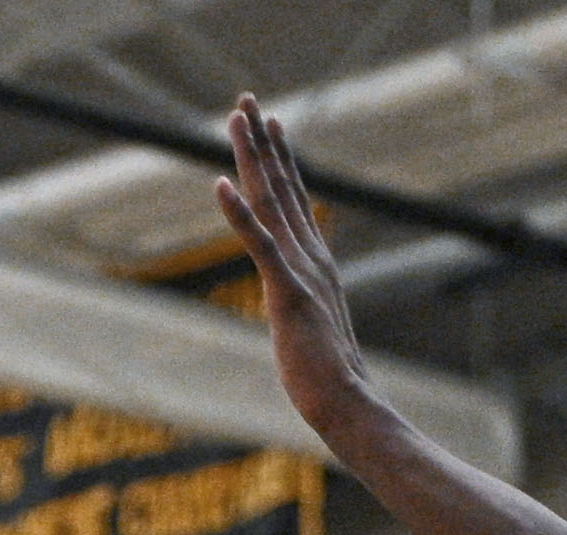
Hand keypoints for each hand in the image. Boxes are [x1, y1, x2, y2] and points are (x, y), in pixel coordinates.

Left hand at [216, 96, 373, 446]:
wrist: (348, 401)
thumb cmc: (329, 378)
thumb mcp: (313, 331)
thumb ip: (305, 310)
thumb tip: (300, 312)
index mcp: (315, 263)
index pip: (295, 202)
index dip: (281, 161)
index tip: (271, 124)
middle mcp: (310, 256)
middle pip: (281, 187)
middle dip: (262, 142)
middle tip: (247, 101)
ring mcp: (300, 270)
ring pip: (270, 202)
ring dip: (251, 158)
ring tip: (236, 119)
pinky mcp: (287, 291)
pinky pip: (258, 243)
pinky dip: (238, 213)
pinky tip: (219, 184)